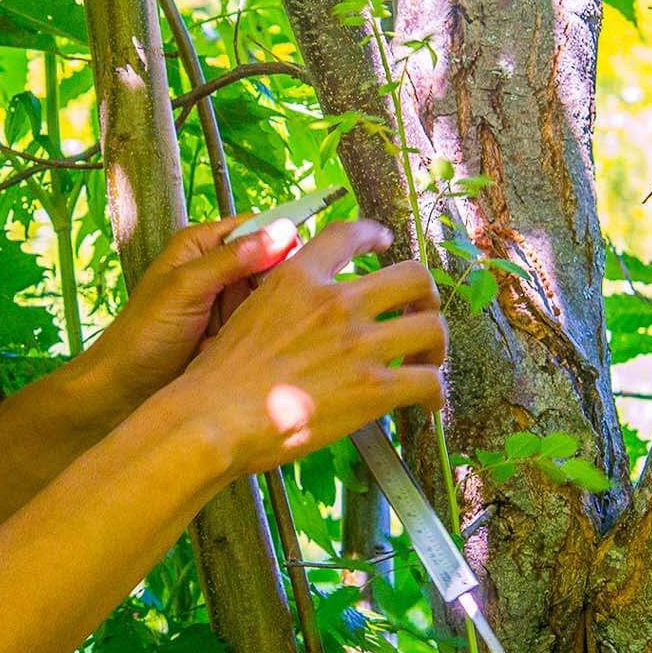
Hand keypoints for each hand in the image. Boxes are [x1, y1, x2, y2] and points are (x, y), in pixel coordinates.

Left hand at [79, 213, 304, 410]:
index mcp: (201, 245)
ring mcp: (227, 302)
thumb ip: (231, 259)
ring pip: (272, 293)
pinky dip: (274, 328)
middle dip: (287, 275)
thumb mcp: (186, 288)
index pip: (255, 226)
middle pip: (270, 259)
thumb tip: (282, 231)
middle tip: (305, 295)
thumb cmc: (143, 334)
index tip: (309, 255)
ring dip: (281, 305)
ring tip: (298, 319)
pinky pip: (264, 322)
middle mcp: (217, 269)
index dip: (282, 237)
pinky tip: (285, 339)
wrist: (124, 389)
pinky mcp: (233, 332)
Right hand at [162, 219, 445, 478]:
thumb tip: (302, 307)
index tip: (384, 241)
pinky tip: (428, 403)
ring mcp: (358, 345)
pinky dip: (435, 393)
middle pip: (413, 277)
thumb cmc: (219, 376)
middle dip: (425, 296)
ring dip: (435, 346)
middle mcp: (335, 303)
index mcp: (299, 278)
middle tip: (420, 312)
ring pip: (431, 328)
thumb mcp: (247, 311)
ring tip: (427, 362)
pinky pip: (427, 382)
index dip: (374, 234)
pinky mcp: (372, 389)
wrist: (215, 418)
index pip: (348, 235)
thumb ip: (284, 299)